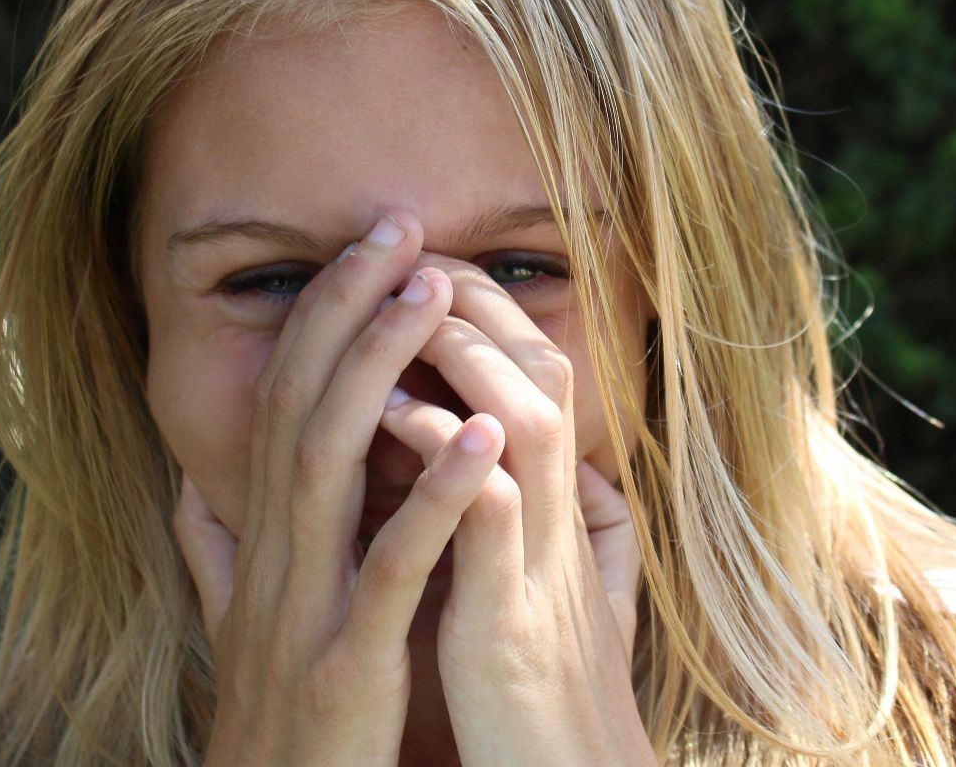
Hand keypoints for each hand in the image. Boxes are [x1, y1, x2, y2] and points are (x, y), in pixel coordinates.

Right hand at [171, 212, 503, 764]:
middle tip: (400, 224)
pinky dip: (435, 499)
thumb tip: (186, 487)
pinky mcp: (343, 666)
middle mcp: (271, 558)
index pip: (285, 401)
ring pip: (329, 464)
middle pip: (300, 404)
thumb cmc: (271, 724)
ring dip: (381, 369)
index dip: (323, 316)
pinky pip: (392, 570)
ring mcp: (302, 609)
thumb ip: (212, 555)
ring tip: (434, 292)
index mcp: (261, 543)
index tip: (371, 242)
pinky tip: (483, 438)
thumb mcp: (235, 630)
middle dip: (347, 308)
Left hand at [376, 253, 654, 766]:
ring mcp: (542, 568)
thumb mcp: (534, 600)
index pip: (532, 378)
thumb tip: (531, 472)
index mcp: (551, 513)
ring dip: (468, 357)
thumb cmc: (539, 705)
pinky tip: (395, 419)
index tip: (421, 270)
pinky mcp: (513, 622)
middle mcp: (559, 522)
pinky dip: (449, 460)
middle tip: (413, 252)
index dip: (482, 314)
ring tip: (409, 305)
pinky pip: (492, 517)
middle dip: (477, 303)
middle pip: (540, 373)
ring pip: (528, 421)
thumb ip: (527, 528)